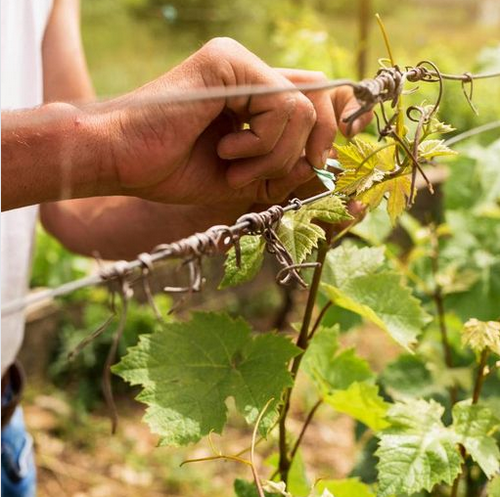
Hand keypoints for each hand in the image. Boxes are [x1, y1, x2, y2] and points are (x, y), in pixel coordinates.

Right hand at [98, 37, 338, 206]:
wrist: (123, 163)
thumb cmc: (174, 171)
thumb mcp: (243, 179)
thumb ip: (283, 169)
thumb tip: (324, 162)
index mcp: (252, 97)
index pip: (314, 96)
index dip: (333, 123)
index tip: (328, 158)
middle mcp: (249, 73)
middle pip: (319, 95)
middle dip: (314, 144)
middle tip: (277, 174)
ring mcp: (239, 63)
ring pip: (303, 108)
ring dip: (275, 155)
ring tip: (234, 166)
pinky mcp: (227, 62)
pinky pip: (280, 105)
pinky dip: (261, 144)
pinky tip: (226, 150)